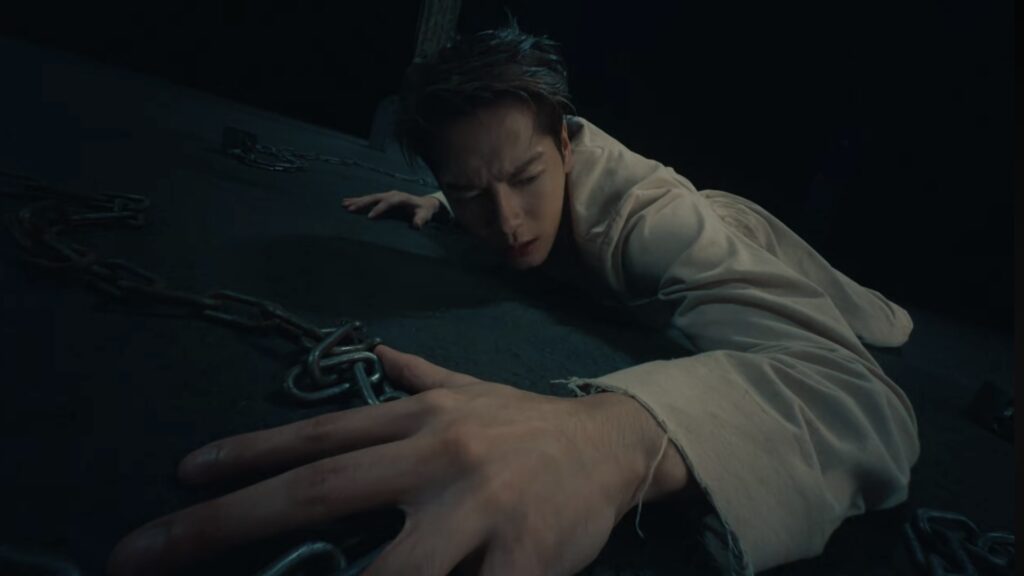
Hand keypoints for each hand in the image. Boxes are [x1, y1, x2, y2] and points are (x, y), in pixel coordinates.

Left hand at [107, 345, 672, 575]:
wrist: (615, 442)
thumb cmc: (528, 424)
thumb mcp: (470, 388)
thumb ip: (420, 375)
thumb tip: (377, 353)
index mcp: (419, 419)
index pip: (319, 434)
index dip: (246, 454)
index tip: (181, 474)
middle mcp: (437, 456)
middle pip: (320, 490)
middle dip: (225, 523)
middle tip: (140, 554)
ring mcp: (478, 509)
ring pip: (390, 571)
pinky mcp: (524, 559)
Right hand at [343, 190, 442, 228]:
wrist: (424, 204)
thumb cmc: (424, 211)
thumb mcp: (425, 215)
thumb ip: (420, 220)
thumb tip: (416, 225)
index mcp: (401, 198)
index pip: (388, 202)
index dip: (379, 209)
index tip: (369, 217)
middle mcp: (392, 194)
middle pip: (375, 198)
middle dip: (362, 203)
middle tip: (350, 209)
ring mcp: (386, 195)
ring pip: (370, 197)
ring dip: (357, 201)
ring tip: (344, 205)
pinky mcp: (383, 198)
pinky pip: (369, 199)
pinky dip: (358, 200)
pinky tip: (347, 202)